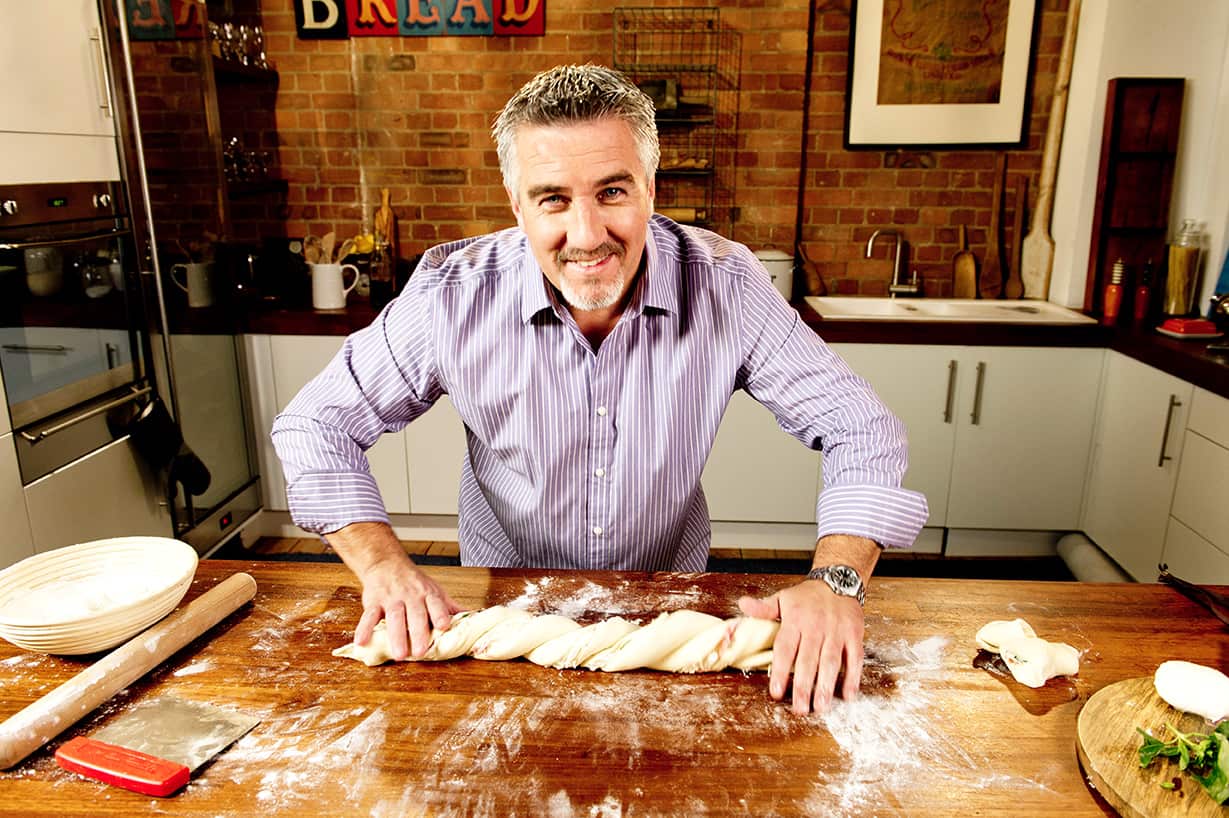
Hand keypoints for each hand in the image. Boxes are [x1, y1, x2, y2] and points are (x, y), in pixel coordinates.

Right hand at [353, 554, 462, 660]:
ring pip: (394, 617)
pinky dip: (364, 628)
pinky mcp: (374, 602)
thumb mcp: (434, 590)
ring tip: (399, 655)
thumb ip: (450, 606)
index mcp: (428, 594)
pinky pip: (369, 616)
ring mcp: (392, 599)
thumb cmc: (414, 582)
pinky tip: (362, 642)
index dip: (440, 613)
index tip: (444, 625)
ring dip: (396, 636)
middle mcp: (410, 596)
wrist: (386, 563)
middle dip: (418, 632)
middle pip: (415, 614)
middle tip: (421, 651)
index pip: (436, 603)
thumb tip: (473, 618)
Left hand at [738, 580, 864, 713]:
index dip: (781, 671)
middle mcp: (816, 628)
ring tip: (821, 707)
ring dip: (826, 686)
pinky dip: (853, 677)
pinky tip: (848, 695)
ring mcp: (837, 632)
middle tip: (800, 709)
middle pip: (809, 661)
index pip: (786, 649)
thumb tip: (742, 604)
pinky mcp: (854, 635)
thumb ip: (764, 607)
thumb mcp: (782, 598)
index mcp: (796, 621)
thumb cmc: (807, 595)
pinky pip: (855, 658)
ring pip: (831, 662)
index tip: (776, 692)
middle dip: (804, 687)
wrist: (838, 580)